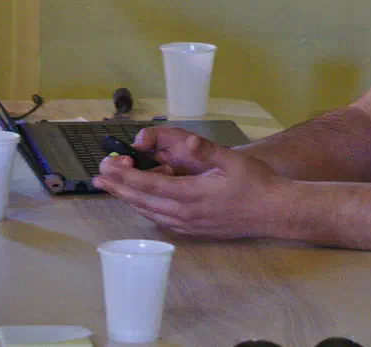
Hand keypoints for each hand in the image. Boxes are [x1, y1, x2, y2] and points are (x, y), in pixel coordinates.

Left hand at [94, 134, 285, 238]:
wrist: (273, 212)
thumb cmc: (256, 184)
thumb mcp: (233, 161)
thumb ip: (207, 151)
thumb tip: (189, 141)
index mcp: (191, 195)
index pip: (149, 186)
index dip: (124, 177)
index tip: (106, 168)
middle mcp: (185, 213)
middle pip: (141, 202)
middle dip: (117, 188)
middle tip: (97, 177)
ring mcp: (188, 224)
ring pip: (148, 212)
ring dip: (127, 198)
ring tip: (110, 187)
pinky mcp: (193, 229)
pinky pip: (160, 219)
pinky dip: (144, 208)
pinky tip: (140, 201)